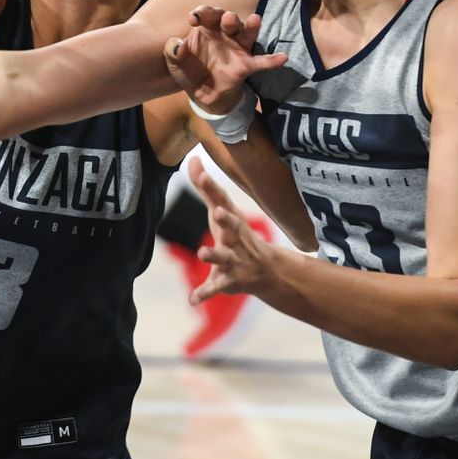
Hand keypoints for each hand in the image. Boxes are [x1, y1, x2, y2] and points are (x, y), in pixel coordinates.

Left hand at [164, 6, 286, 114]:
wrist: (202, 95)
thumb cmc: (188, 70)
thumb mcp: (174, 63)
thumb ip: (173, 51)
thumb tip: (178, 46)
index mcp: (206, 29)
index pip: (207, 14)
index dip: (202, 13)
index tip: (193, 19)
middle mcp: (224, 34)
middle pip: (229, 19)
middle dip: (229, 17)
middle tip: (227, 19)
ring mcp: (237, 48)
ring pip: (246, 34)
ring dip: (251, 27)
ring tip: (255, 20)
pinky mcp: (245, 65)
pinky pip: (260, 61)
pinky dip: (272, 60)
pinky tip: (283, 57)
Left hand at [187, 157, 275, 304]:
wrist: (265, 270)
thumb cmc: (236, 233)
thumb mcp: (222, 210)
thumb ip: (206, 188)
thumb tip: (192, 159)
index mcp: (232, 219)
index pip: (222, 200)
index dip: (211, 188)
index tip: (202, 174)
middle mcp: (235, 238)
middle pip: (231, 226)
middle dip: (226, 219)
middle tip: (217, 211)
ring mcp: (234, 259)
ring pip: (224, 257)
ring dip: (213, 255)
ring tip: (202, 252)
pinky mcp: (228, 280)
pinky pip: (215, 287)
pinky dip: (205, 293)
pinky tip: (192, 299)